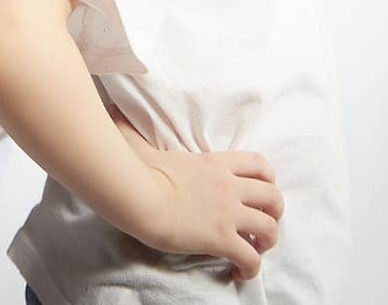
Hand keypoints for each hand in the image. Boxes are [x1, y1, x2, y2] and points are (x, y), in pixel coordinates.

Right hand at [108, 104, 282, 282]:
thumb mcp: (144, 146)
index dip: (269, 179)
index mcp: (217, 163)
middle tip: (262, 224)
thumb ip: (135, 132)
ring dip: (268, 242)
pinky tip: (238, 273)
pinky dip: (251, 269)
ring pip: (270, 229)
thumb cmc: (138, 171)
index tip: (261, 192)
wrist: (138, 196)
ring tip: (256, 251)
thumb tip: (112, 114)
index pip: (260, 164)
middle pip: (273, 197)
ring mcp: (228, 213)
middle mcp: (230, 187)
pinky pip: (251, 258)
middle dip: (275, 213)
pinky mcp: (221, 239)